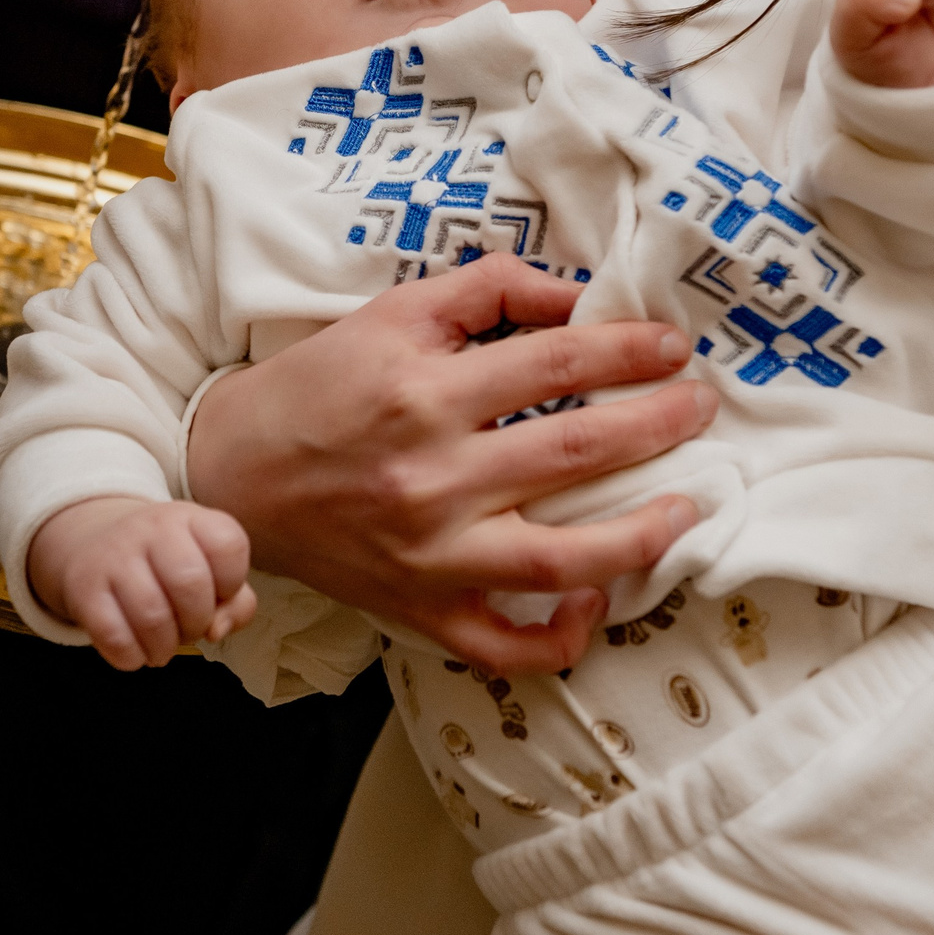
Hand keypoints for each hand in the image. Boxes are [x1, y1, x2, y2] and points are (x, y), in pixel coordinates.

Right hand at [28, 497, 258, 669]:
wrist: (93, 542)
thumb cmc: (165, 567)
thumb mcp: (207, 568)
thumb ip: (235, 603)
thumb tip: (217, 630)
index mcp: (189, 518)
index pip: (228, 545)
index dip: (232, 582)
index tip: (217, 593)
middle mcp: (151, 528)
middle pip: (190, 584)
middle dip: (197, 622)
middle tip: (187, 630)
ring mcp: (114, 555)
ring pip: (151, 615)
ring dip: (165, 647)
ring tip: (162, 648)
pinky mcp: (83, 587)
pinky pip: (113, 634)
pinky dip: (131, 657)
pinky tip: (136, 653)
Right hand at [185, 252, 712, 675]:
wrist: (235, 473)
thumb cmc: (319, 388)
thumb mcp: (393, 314)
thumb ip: (489, 291)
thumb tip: (578, 294)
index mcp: (424, 394)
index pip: (557, 362)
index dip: (629, 349)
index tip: (673, 348)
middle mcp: (433, 478)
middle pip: (578, 451)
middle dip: (658, 424)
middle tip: (699, 407)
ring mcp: (431, 555)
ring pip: (562, 559)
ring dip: (642, 534)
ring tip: (686, 507)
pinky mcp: (421, 609)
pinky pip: (506, 643)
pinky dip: (561, 635)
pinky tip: (598, 600)